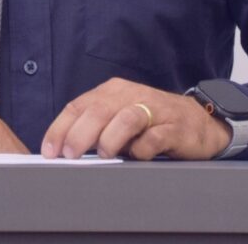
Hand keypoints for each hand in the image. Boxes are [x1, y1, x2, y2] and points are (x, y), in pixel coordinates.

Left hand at [40, 77, 230, 160]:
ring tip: (102, 155)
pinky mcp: (174, 126)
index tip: (49, 150)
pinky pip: (155, 136)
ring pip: (126, 117)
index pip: (79, 105)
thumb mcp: (119, 119)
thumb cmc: (151, 122)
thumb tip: (64, 150)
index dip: (61, 127)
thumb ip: (96, 128)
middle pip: (99, 110)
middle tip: (69, 155)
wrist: (197, 121)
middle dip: (80, 133)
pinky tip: (137, 156)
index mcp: (112, 91)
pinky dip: (143, 147)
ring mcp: (153, 109)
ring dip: (110, 137)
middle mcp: (130, 95)